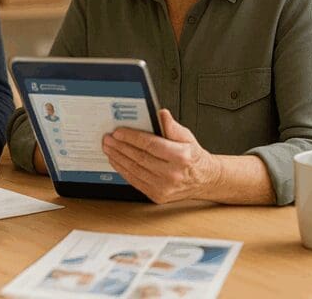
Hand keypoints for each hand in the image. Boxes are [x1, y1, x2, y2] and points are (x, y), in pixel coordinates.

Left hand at [101, 109, 220, 203]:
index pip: (150, 144)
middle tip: (108, 139)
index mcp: (181, 156)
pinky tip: (117, 162)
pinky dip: (123, 171)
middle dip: (120, 147)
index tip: (118, 132)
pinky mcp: (158, 196)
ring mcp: (164, 187)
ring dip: (118, 158)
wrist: (203, 180)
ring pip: (135, 170)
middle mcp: (172, 173)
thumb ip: (172, 126)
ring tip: (109, 148)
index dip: (132, 137)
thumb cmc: (193, 157)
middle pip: (140, 158)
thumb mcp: (187, 137)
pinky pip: (136, 181)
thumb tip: (162, 114)